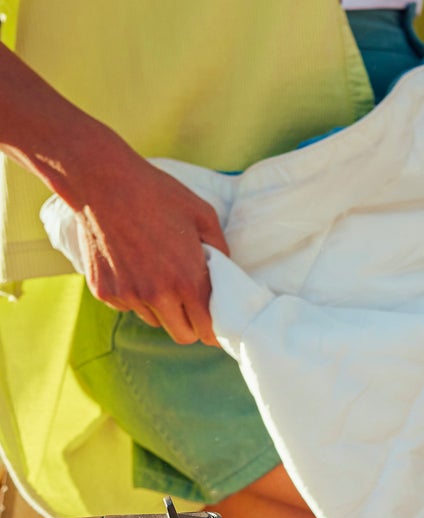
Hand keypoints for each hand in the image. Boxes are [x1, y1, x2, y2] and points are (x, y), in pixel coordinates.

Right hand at [69, 129, 230, 346]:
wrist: (102, 183)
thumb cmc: (158, 195)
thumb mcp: (204, 216)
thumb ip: (221, 250)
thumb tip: (227, 272)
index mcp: (187, 281)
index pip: (207, 329)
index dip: (215, 331)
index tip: (217, 327)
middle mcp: (156, 295)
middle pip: (182, 335)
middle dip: (192, 326)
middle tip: (193, 307)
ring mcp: (127, 295)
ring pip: (154, 320)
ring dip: (162, 308)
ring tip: (160, 275)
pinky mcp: (104, 291)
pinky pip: (128, 306)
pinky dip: (135, 295)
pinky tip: (135, 266)